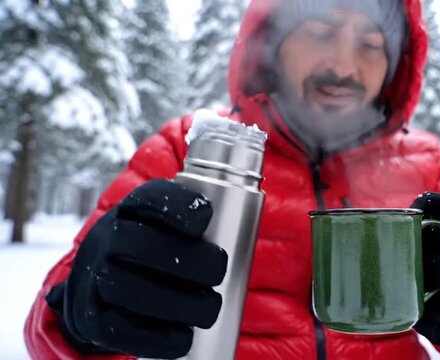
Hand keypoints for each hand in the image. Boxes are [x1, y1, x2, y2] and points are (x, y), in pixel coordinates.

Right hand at [46, 180, 227, 358]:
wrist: (97, 287)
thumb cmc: (152, 252)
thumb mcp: (167, 227)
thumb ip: (198, 222)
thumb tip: (249, 226)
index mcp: (131, 210)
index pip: (149, 198)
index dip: (176, 205)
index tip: (206, 217)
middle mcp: (106, 239)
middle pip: (140, 244)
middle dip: (187, 259)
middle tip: (219, 272)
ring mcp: (94, 277)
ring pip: (126, 288)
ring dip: (176, 303)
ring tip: (210, 310)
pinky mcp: (91, 317)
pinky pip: (117, 329)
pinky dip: (155, 337)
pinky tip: (184, 339)